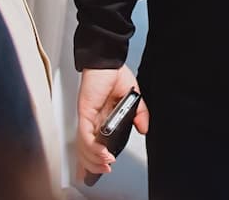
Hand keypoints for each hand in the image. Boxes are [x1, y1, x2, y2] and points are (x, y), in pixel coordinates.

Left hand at [75, 68, 146, 182]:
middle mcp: (92, 120)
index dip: (94, 159)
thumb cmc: (114, 73)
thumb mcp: (133, 98)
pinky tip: (102, 153)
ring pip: (84, 146)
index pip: (94, 144)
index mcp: (102, 119)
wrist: (107, 59)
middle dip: (93, 164)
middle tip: (105, 170)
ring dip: (94, 159)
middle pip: (86, 149)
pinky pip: (86, 135)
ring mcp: (87, 117)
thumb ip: (139, 114)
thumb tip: (144, 129)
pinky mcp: (85, 112)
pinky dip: (93, 147)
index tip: (102, 169)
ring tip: (105, 164)